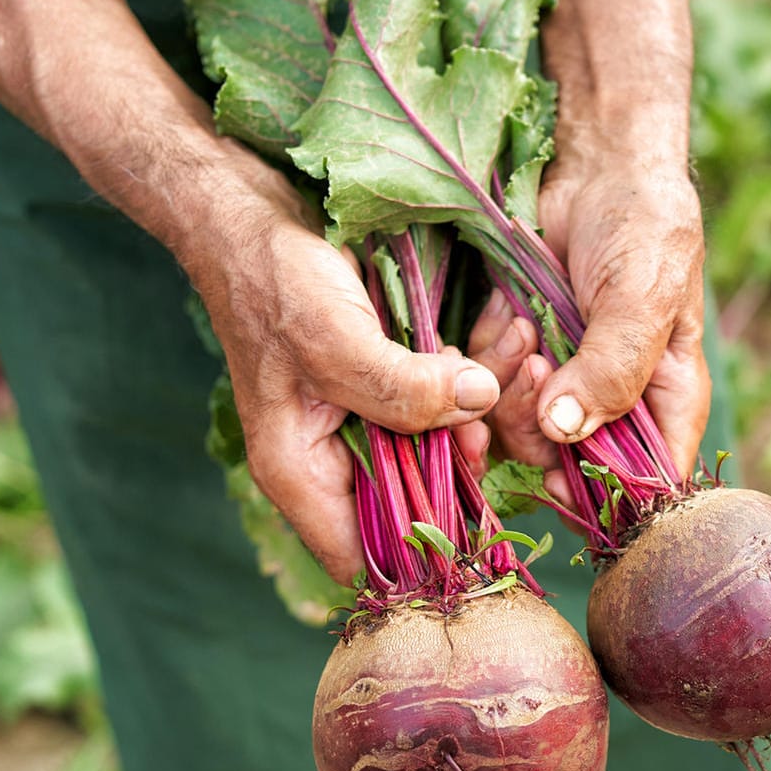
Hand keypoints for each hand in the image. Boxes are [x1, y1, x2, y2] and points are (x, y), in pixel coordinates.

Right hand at [181, 166, 498, 584]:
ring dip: (485, 407)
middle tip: (502, 406)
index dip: (424, 550)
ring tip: (515, 352)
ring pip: (443, 446)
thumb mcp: (334, 340)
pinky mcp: (390, 384)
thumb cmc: (273, 281)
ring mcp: (365, 422)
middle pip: (420, 502)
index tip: (479, 499)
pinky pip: (445, 401)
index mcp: (304, 476)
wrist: (254, 212)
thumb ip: (401, 388)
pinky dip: (475, 374)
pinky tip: (504, 333)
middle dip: (471, 459)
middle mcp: (336, 462)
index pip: (367, 559)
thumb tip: (480, 403)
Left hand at [467, 164, 709, 503]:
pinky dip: (487, 354)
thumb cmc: (643, 226)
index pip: (647, 480)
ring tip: (523, 329)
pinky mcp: (516, 350)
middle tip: (537, 368)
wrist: (596, 164)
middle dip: (540, 425)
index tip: (563, 476)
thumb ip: (612, 369)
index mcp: (665, 399)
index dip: (606, 493)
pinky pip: (485, 385)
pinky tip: (506, 313)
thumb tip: (566, 432)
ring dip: (508, 386)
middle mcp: (611, 399)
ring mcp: (560, 377)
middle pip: (566, 462)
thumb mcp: (642, 298)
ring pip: (518, 430)